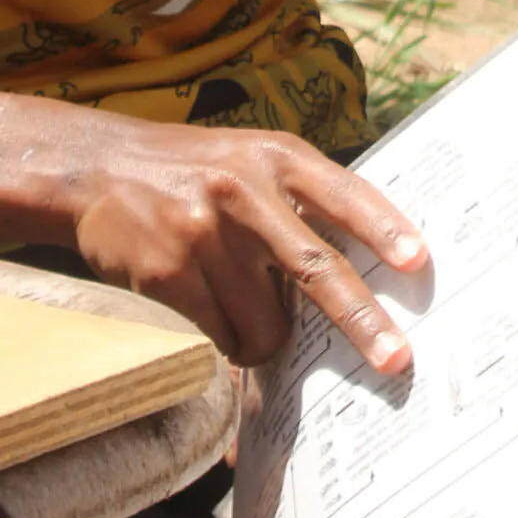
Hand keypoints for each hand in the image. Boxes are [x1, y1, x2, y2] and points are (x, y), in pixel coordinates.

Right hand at [65, 118, 429, 372]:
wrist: (100, 168)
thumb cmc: (195, 170)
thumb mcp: (251, 158)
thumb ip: (302, 197)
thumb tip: (369, 266)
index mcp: (274, 156)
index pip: (340, 192)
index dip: (382, 229)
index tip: (418, 263)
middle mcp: (243, 190)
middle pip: (314, 267)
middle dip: (361, 321)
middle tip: (397, 360)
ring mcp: (204, 232)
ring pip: (266, 323)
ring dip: (265, 338)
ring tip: (242, 309)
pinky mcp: (169, 273)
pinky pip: (222, 335)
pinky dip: (226, 338)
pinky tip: (205, 308)